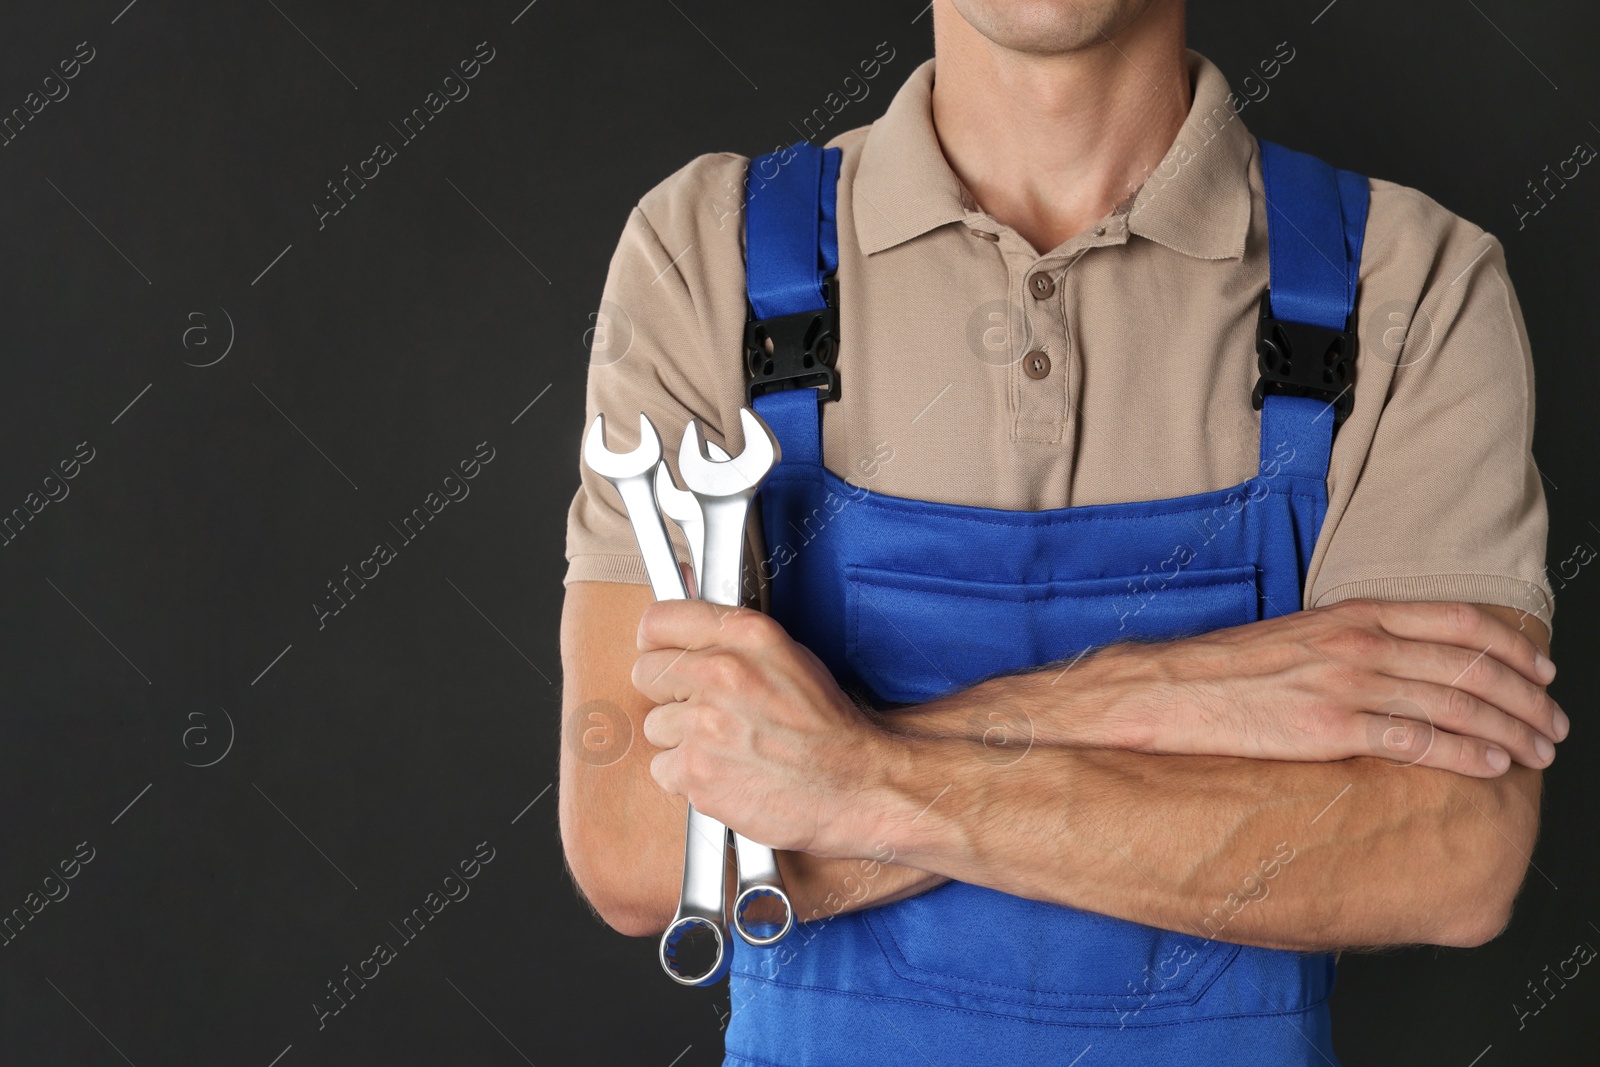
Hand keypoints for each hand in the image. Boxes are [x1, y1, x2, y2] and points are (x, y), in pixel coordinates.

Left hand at [632, 600, 890, 855]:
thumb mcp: (789, 656)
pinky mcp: (696, 773)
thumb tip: (686, 638)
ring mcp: (704, 725)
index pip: (659, 620)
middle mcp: (721, 673)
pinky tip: (726, 773)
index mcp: (746, 636)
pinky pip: (663, 769)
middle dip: (670, 694)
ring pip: (656, 726)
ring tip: (728, 746)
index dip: (656, 641)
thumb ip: (734, 642)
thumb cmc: (827, 726)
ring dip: (682, 740)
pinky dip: (688, 777)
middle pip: (646, 673)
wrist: (855, 784)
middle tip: (705, 710)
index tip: (660, 654)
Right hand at [1078, 599, 1564, 776]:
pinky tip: (1492, 767)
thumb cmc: (1229, 670)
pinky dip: (1466, 754)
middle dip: (1527, 698)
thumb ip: (1353, 644)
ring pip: (1456, 704)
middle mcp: (1360, 643)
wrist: (1171, 688)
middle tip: (1553, 724)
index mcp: (1355, 615)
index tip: (1543, 671)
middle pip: (1471, 666)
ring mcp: (1347, 684)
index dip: (1513, 648)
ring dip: (1510, 731)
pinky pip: (1418, 742)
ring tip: (1536, 753)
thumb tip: (1400, 668)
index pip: (1459, 622)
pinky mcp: (1330, 728)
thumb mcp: (1299, 638)